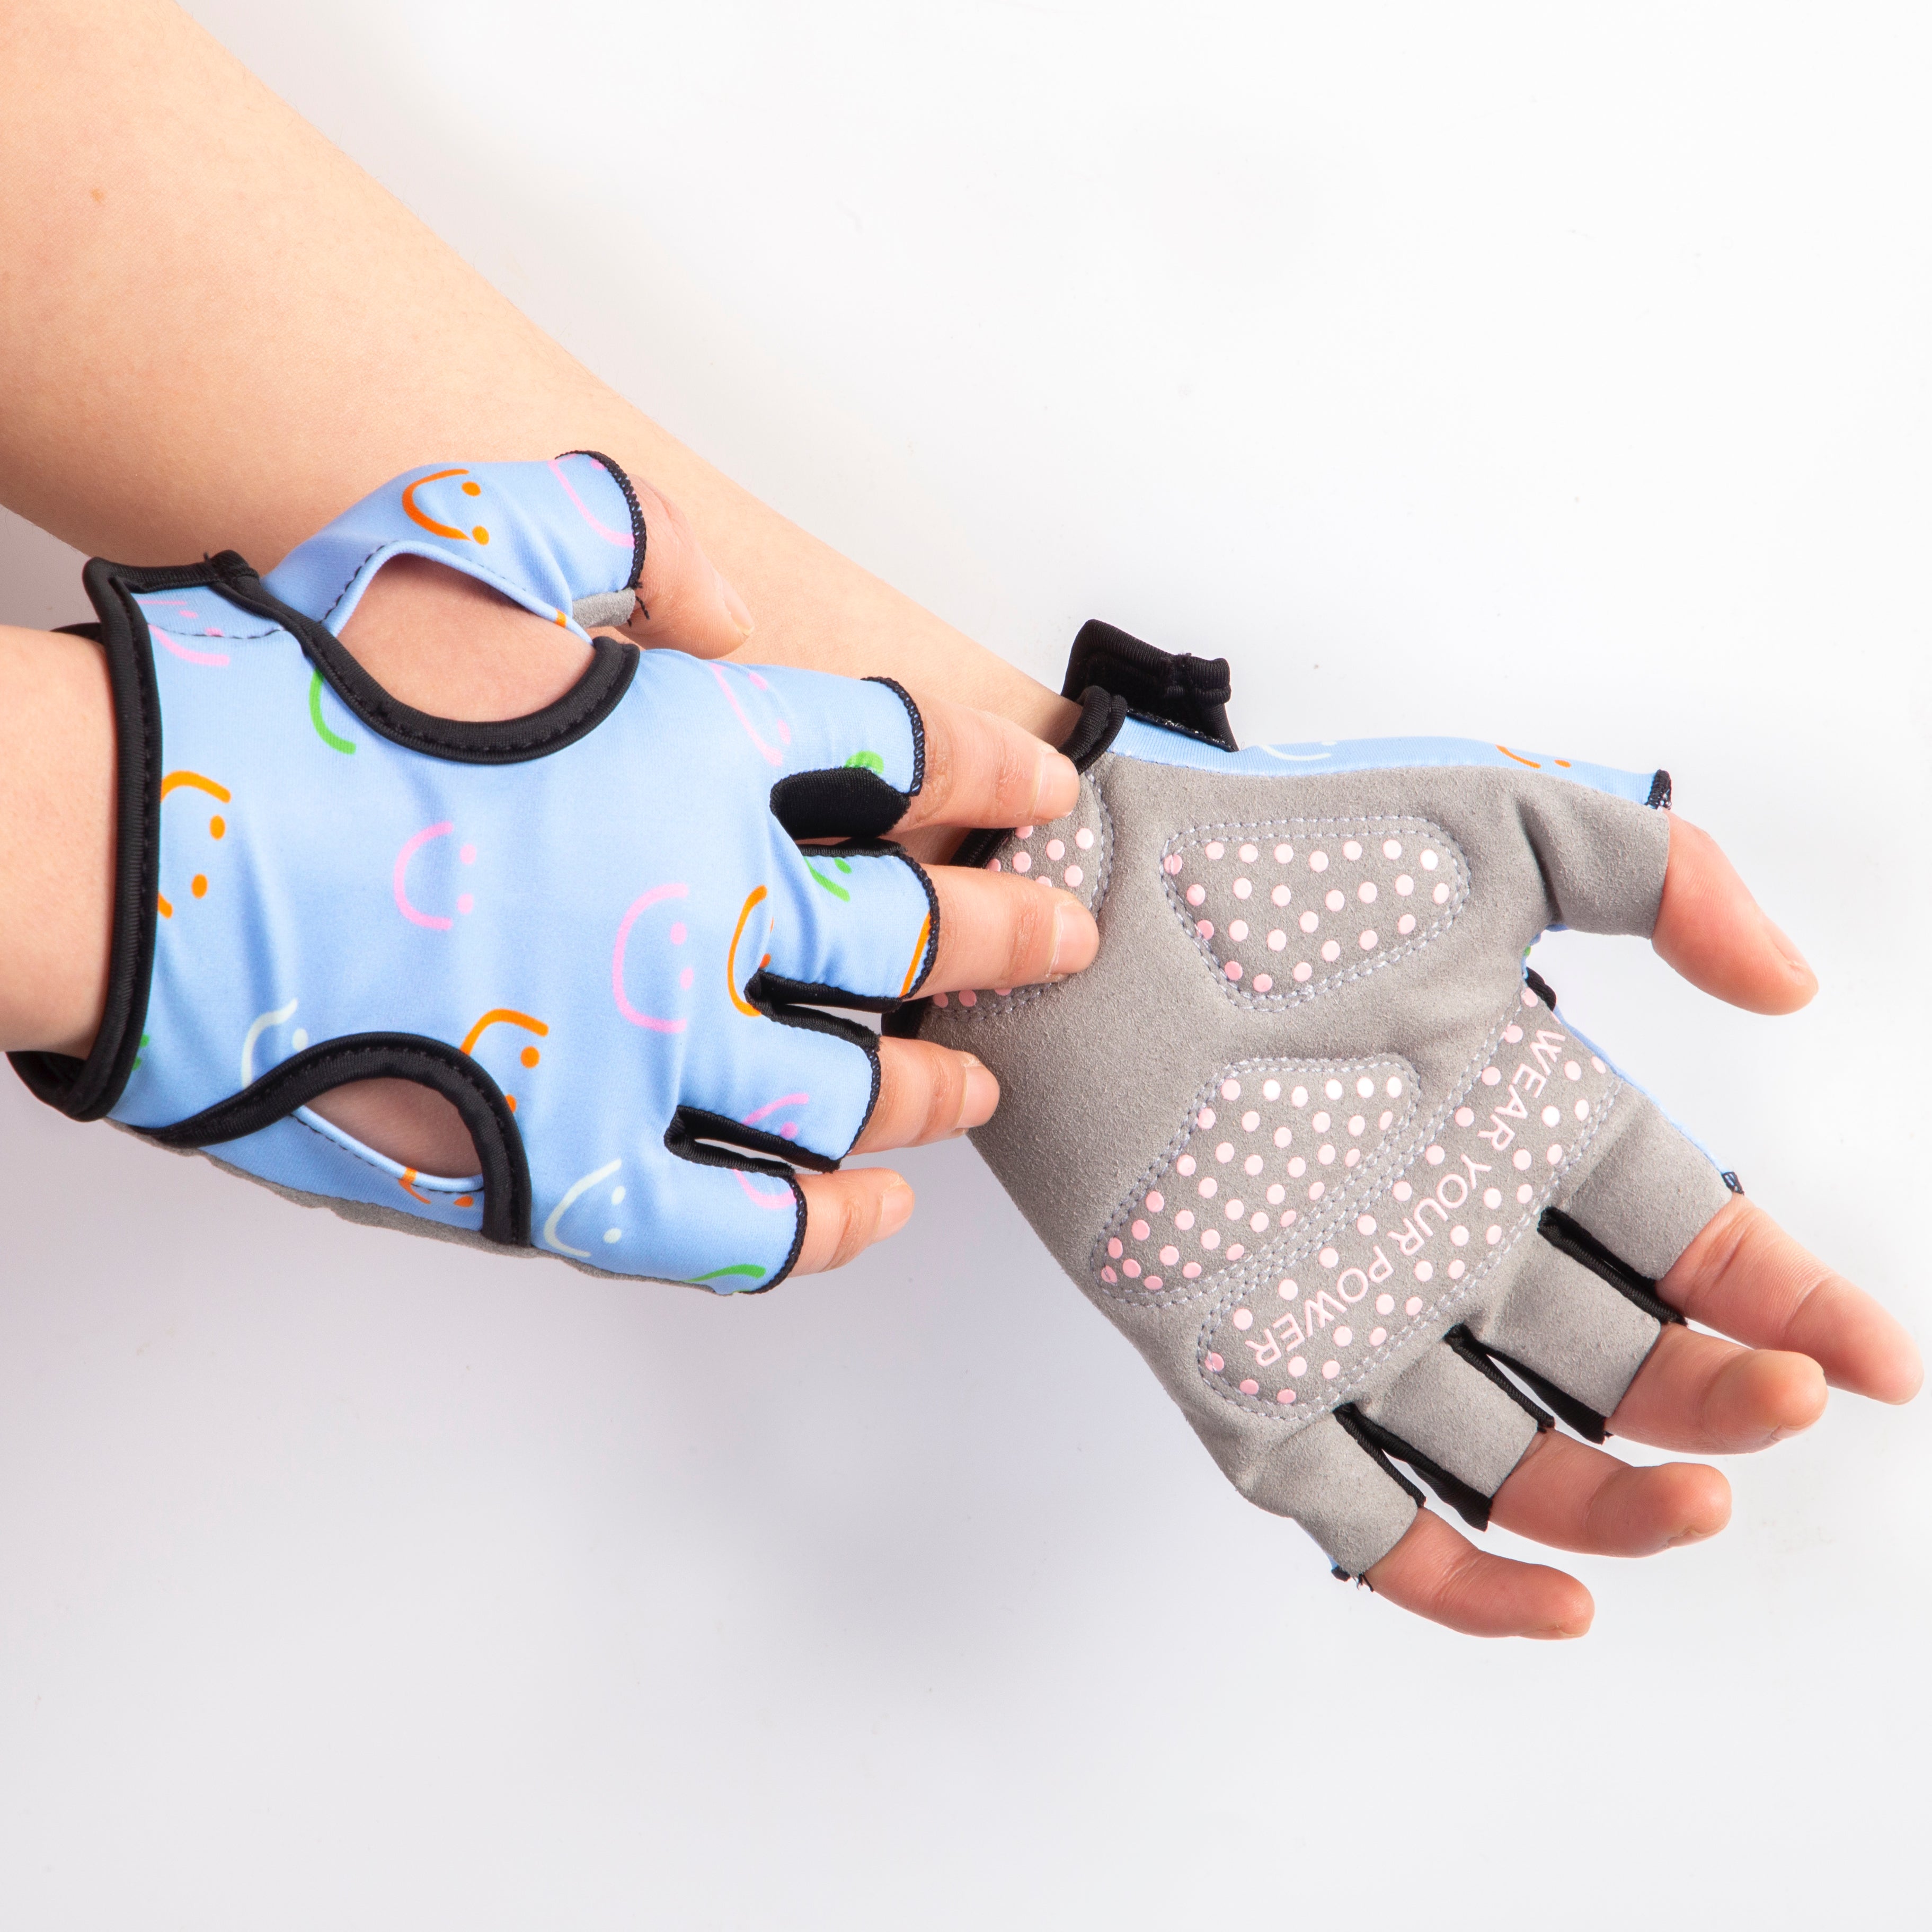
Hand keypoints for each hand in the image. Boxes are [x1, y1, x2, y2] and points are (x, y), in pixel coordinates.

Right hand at [275, 463, 1098, 1280]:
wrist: (133, 851)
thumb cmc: (287, 696)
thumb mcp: (454, 537)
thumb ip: (617, 537)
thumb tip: (727, 601)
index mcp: (696, 756)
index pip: (907, 756)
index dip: (994, 775)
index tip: (1044, 794)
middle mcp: (705, 911)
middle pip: (921, 935)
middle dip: (1015, 935)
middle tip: (1061, 942)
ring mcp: (649, 1056)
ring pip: (855, 1092)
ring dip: (934, 1083)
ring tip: (974, 1078)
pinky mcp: (571, 1176)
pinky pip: (745, 1228)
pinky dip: (827, 1226)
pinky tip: (876, 1208)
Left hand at [913, 630, 1922, 1630]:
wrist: (1075, 900)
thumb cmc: (1273, 850)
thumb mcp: (1495, 822)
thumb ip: (1663, 878)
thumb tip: (1791, 988)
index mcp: (1513, 1111)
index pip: (1684, 1233)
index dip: (1790, 1298)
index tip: (1880, 1363)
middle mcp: (1438, 1220)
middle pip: (1615, 1357)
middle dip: (1720, 1399)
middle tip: (1780, 1402)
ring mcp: (1340, 1300)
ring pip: (1509, 1450)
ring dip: (1619, 1504)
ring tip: (1701, 1506)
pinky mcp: (1235, 1359)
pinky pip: (1348, 1505)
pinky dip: (1450, 1573)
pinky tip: (1556, 1601)